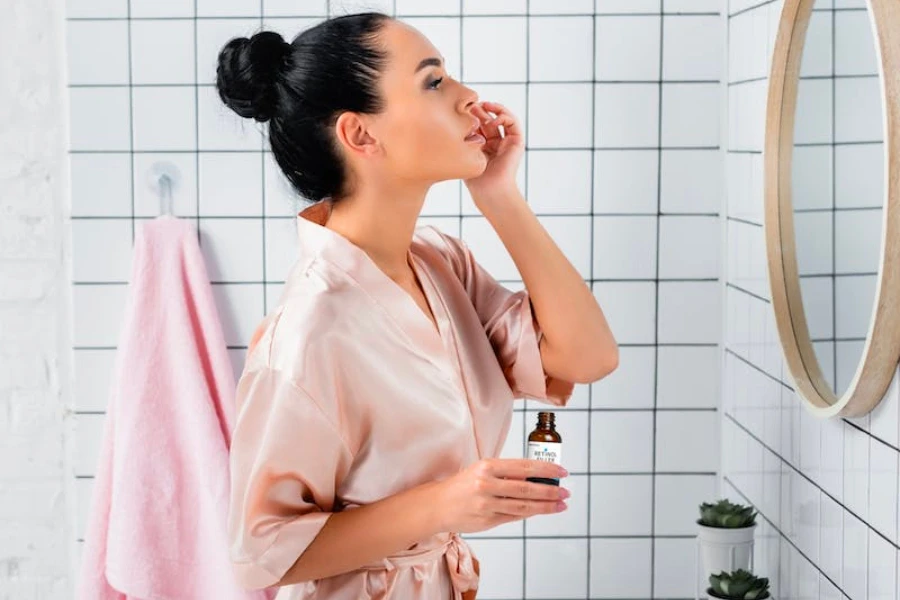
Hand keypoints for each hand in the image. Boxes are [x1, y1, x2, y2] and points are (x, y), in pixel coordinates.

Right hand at [431, 458, 568, 533]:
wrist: (437, 505)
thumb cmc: (462, 485)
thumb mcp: (481, 471)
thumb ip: (506, 474)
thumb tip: (536, 477)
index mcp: (487, 467)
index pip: (523, 466)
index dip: (546, 469)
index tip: (561, 471)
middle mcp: (487, 485)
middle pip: (526, 488)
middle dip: (550, 490)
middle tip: (566, 491)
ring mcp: (487, 505)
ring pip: (523, 506)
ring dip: (545, 506)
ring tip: (560, 504)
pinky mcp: (487, 521)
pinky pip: (513, 517)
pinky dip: (529, 513)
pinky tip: (541, 511)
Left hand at [464, 101, 524, 203]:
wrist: (490, 190)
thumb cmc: (475, 178)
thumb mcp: (466, 154)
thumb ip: (464, 140)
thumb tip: (455, 121)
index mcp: (484, 146)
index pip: (479, 125)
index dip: (472, 116)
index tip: (463, 111)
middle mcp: (496, 143)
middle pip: (489, 119)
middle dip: (481, 110)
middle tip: (471, 106)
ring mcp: (507, 142)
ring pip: (502, 118)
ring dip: (494, 108)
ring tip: (484, 105)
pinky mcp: (517, 142)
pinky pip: (513, 123)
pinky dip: (504, 116)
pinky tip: (493, 119)